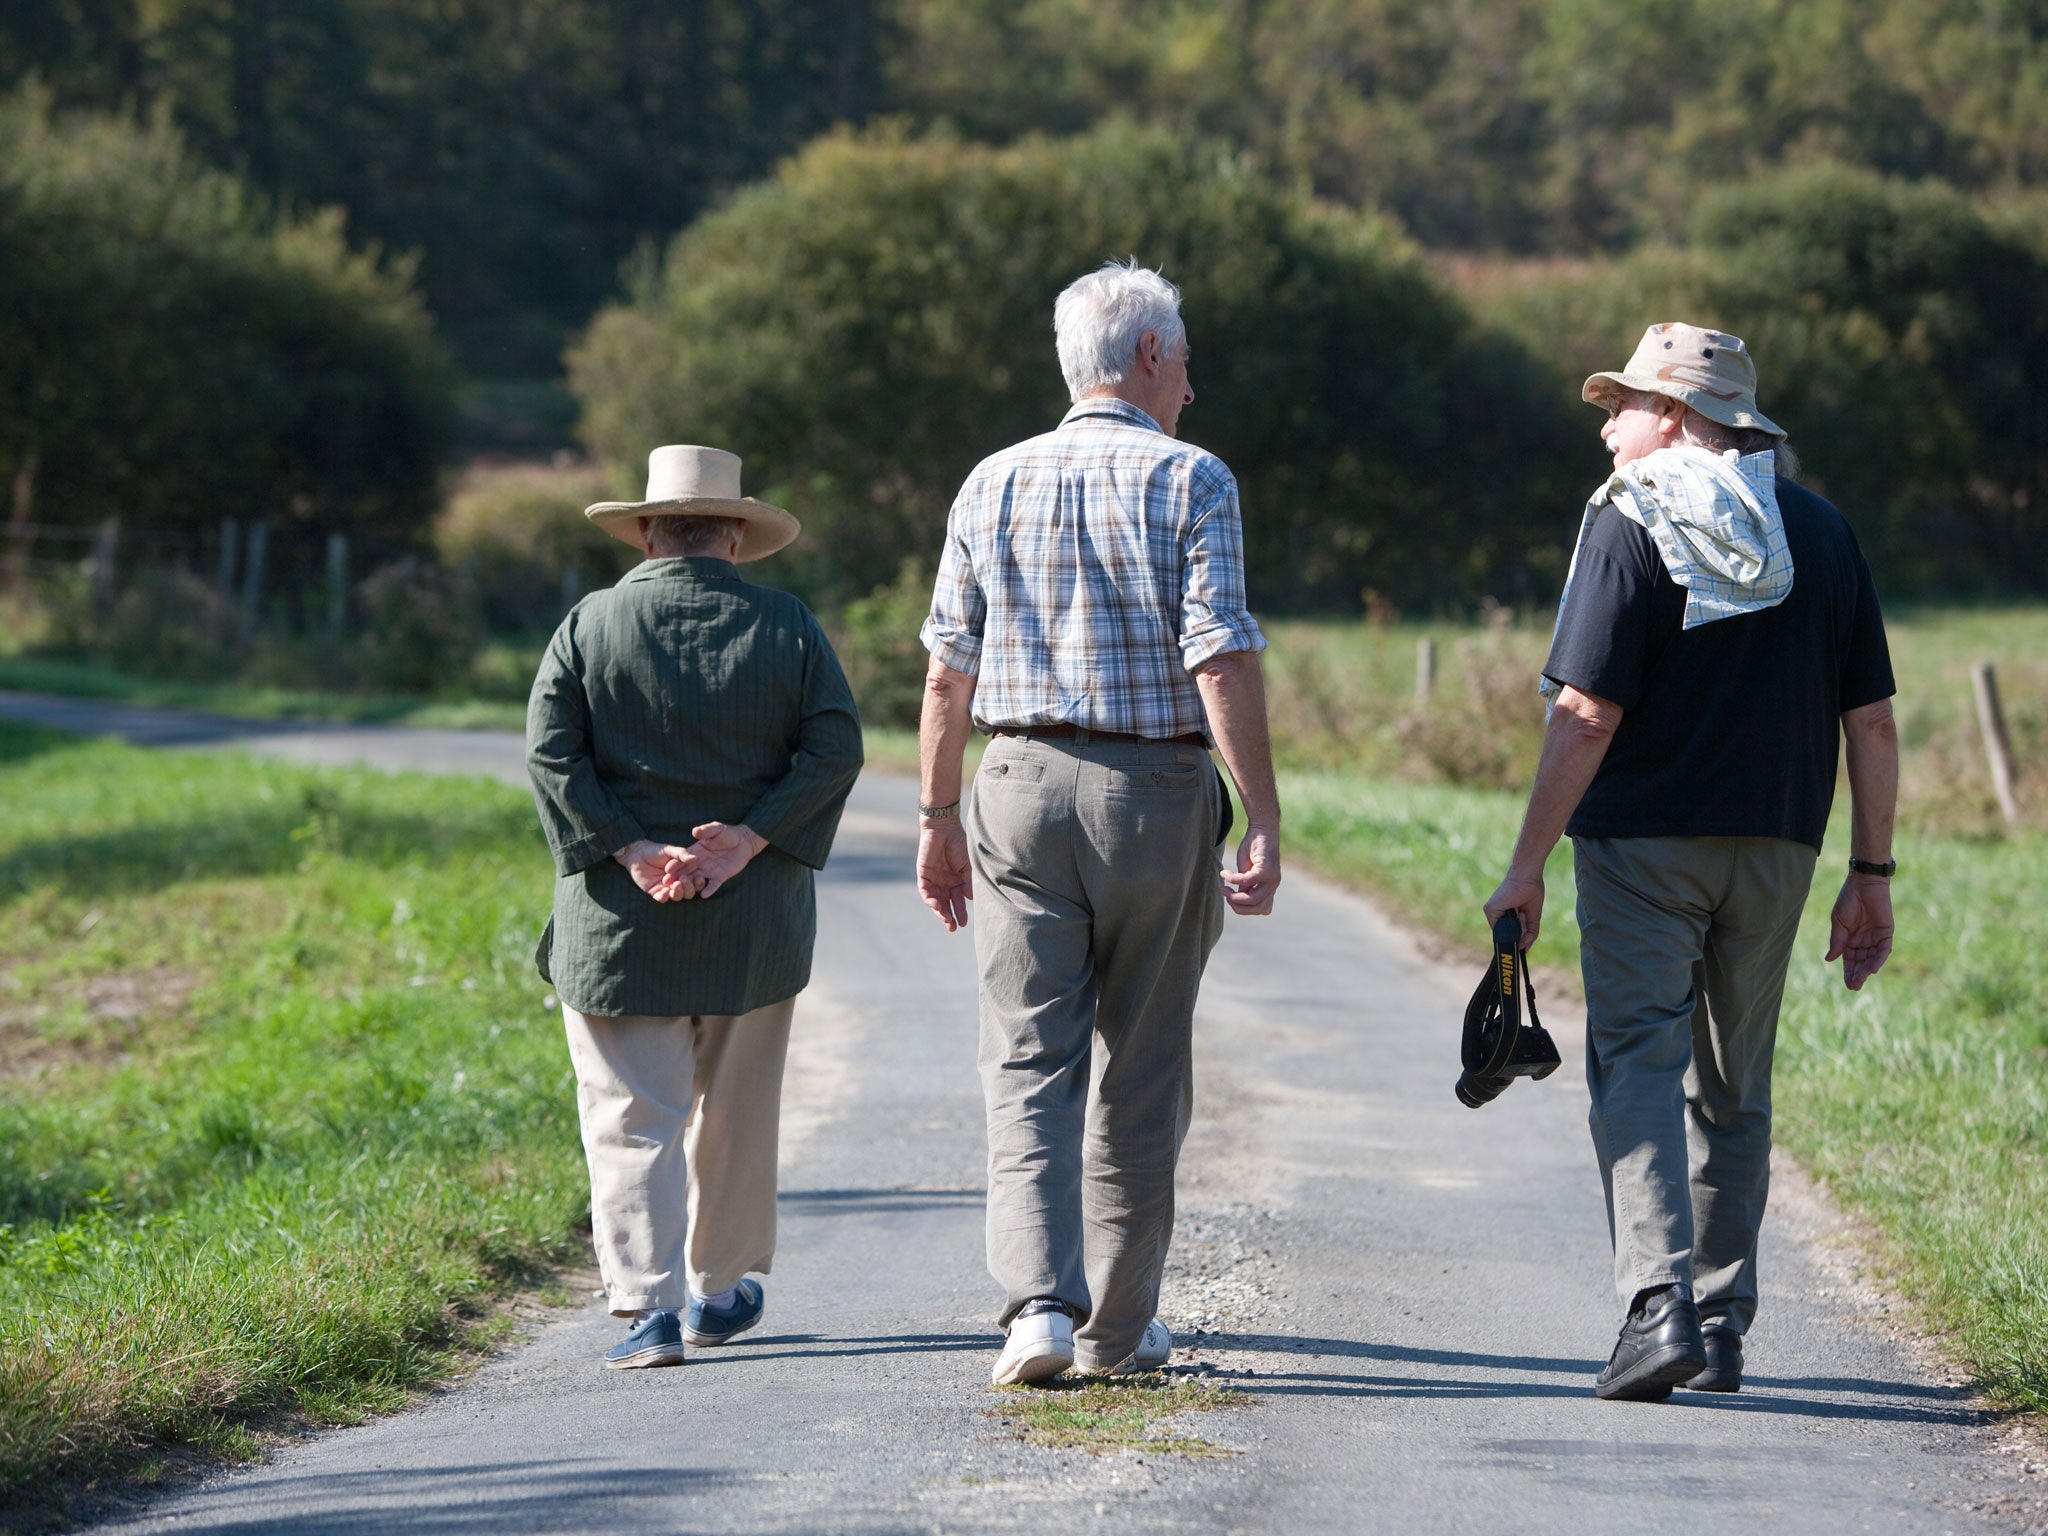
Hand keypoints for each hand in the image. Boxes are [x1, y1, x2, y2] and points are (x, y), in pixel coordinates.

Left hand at [614, 839, 694, 901]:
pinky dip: (665, 897)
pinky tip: (665, 890)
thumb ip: (682, 854)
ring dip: (678, 893)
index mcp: (684, 873)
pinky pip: (662, 899)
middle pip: (689, 892)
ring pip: (677, 897)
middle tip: (683, 879)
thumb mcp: (670, 850)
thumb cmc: (655, 850)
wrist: (637, 854)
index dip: (699, 882)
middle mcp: (677, 882)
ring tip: (675, 884)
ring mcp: (667, 888)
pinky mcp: (655, 892)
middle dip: (688, 888)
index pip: (696, 881)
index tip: (699, 877)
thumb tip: (695, 857)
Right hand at [675, 822, 766, 898]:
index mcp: (695, 852)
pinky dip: (709, 890)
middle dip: (676, 877)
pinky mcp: (720, 877)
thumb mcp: (717, 829)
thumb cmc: (727, 833)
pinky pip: (713, 885)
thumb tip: (695, 831)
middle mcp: (699, 863)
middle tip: (667, 883)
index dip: (675, 864)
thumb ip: (706, 830)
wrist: (744, 841)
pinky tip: (705, 895)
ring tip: (683, 889)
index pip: (682, 859)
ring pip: (696, 880)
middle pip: (686, 872)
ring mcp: (709, 871)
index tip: (667, 869)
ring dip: (690, 885)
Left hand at [918, 820, 972, 931]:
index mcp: (958, 881)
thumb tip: (972, 900)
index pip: (959, 901)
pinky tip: (936, 906)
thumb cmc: (959, 844)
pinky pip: (926, 891)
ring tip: (946, 920)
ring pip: (936, 901)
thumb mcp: (968, 866)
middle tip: (953, 927)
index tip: (964, 924)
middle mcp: (946, 883)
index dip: (961, 912)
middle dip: (950, 916)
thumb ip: (969, 882)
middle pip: (947, 904)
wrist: (944, 828)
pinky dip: (930, 900)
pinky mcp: (923, 875)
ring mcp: (934, 880)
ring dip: (940, 911)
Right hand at [1221, 826, 1279, 915]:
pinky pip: (1247, 881)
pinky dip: (1233, 879)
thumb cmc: (1253, 849)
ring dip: (1235, 896)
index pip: (1262, 909)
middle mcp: (1273, 885)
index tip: (1231, 896)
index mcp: (1270, 888)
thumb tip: (1237, 897)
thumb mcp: (1247, 871)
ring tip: (1223, 887)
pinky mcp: (1266, 869)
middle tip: (1225, 893)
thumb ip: (1245, 886)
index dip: (1245, 908)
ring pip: (1253, 899)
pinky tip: (1225, 874)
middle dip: (1237, 905)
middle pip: (1258, 909)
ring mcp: (1272, 879)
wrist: (1262, 829)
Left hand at [1483, 868, 1544, 949]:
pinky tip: (1519, 913)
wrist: (1529, 878)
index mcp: (1504, 917)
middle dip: (1520, 933)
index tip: (1524, 942)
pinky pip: (1502, 928)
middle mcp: (1496, 915)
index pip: (1508, 935)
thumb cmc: (1531, 894)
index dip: (1517, 940)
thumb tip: (1524, 950)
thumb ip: (1529, 935)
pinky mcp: (1490, 909)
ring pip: (1505, 935)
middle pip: (1507, 937)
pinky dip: (1515, 924)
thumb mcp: (1532, 919)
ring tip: (1522, 912)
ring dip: (1519, 928)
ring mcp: (1492, 912)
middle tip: (1524, 915)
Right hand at [1826, 874, 1893, 989]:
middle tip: (1853, 987)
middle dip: (1857, 974)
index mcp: (1850, 939)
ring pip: (1872, 958)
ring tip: (1860, 980)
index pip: (1850, 960)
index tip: (1847, 984)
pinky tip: (1872, 969)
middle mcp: (1864, 941)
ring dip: (1866, 970)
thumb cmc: (1848, 900)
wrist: (1864, 884)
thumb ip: (1837, 941)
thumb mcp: (1838, 922)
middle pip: (1861, 962)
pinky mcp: (1887, 933)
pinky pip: (1883, 949)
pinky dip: (1878, 959)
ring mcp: (1876, 937)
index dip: (1848, 972)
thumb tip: (1829, 959)